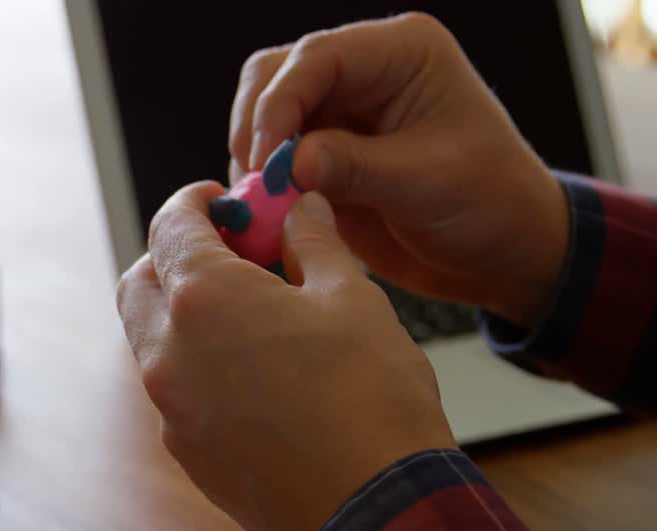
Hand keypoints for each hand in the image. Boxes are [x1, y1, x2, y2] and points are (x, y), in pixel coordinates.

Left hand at [116, 183, 455, 530]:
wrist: (375, 511)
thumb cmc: (372, 399)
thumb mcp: (352, 298)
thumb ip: (314, 244)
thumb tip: (300, 211)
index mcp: (204, 299)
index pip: (169, 226)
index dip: (194, 204)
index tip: (219, 200)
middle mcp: (169, 353)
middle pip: (140, 283)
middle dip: (173, 258)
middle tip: (228, 253)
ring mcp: (171, 408)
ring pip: (153, 341)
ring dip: (184, 315)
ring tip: (248, 314)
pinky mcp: (187, 452)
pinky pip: (175, 392)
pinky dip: (198, 366)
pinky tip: (254, 372)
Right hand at [229, 13, 567, 327]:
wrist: (502, 252)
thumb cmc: (490, 203)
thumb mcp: (428, 182)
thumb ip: (356, 167)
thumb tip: (289, 163)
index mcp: (402, 53)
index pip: (317, 57)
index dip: (280, 103)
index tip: (265, 159)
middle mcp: (364, 72)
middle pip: (274, 75)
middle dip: (257, 126)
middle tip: (257, 183)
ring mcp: (339, 112)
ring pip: (262, 114)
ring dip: (252, 156)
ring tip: (263, 203)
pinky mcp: (323, 153)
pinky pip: (270, 158)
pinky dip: (260, 184)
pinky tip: (268, 213)